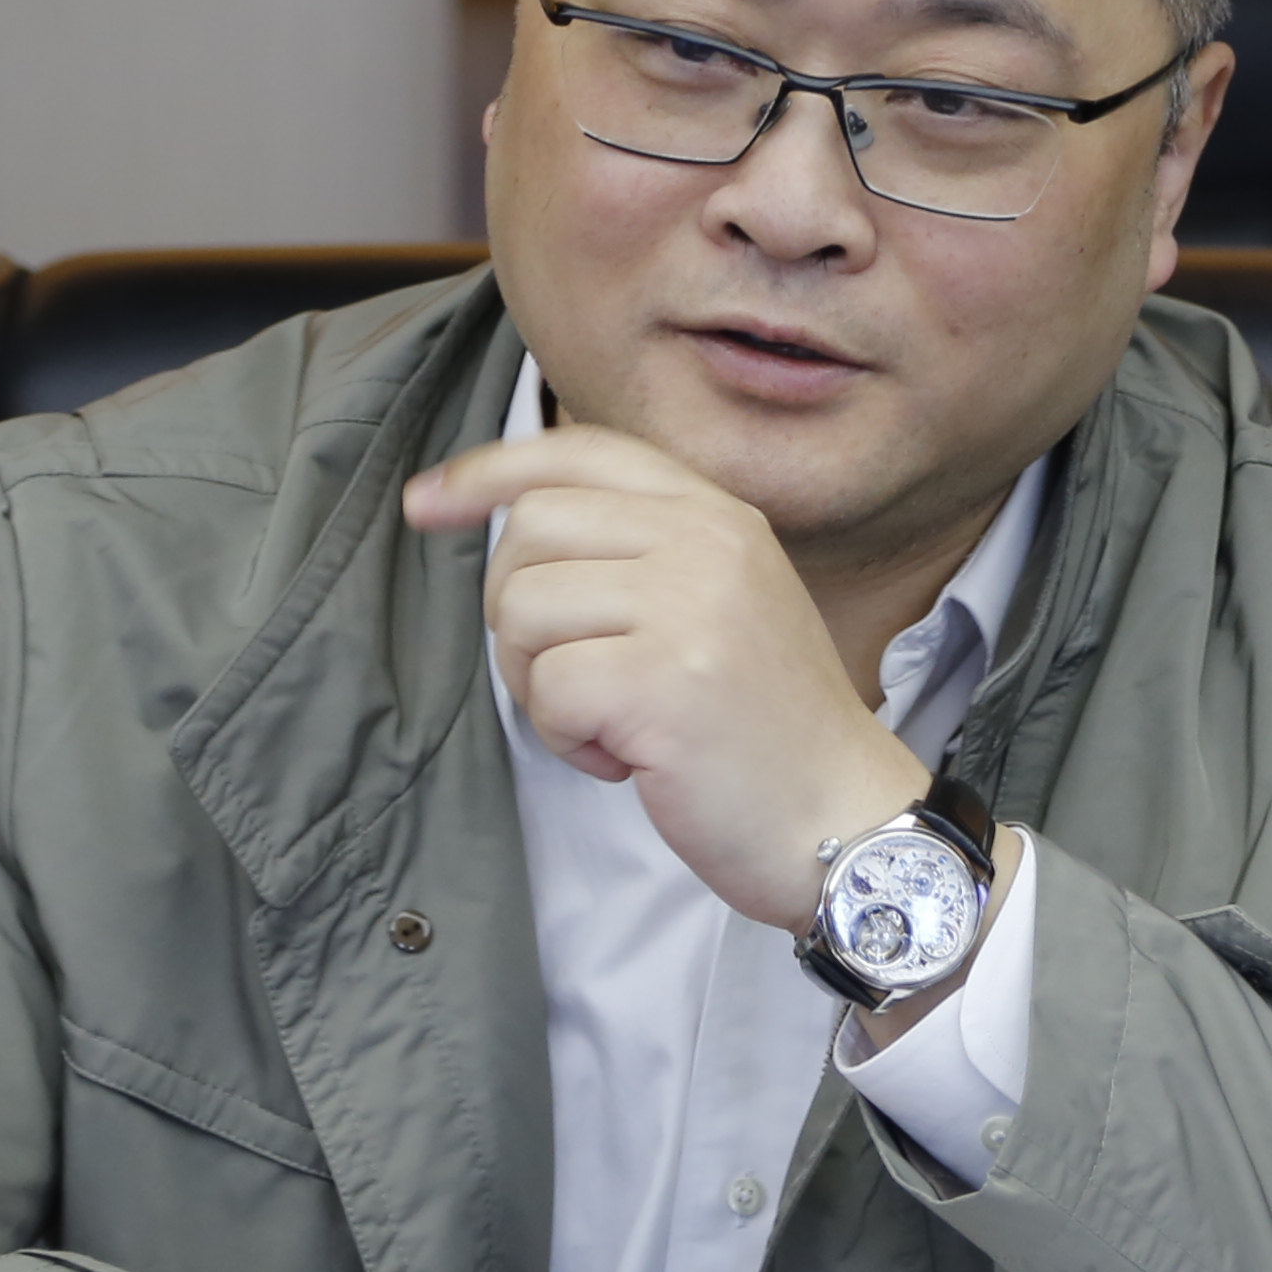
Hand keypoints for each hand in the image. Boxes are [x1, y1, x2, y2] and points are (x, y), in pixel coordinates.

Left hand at [405, 422, 930, 930]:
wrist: (845, 820)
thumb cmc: (764, 730)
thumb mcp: (719, 604)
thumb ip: (640, 552)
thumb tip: (502, 521)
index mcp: (717, 515)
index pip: (579, 451)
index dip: (487, 471)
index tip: (426, 503)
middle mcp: (706, 541)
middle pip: (529, 531)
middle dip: (518, 614)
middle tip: (577, 679)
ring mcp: (689, 605)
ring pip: (523, 609)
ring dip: (540, 685)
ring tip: (612, 723)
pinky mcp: (664, 680)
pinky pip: (546, 690)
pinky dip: (567, 739)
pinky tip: (628, 759)